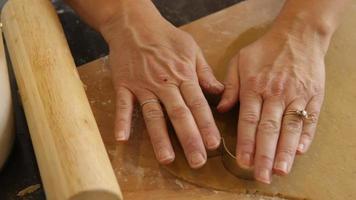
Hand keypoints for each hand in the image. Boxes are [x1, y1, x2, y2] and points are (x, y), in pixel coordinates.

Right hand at [101, 1, 223, 167]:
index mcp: (183, 75)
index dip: (206, 125)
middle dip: (189, 138)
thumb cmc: (166, 36)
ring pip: (153, 114)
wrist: (134, 24)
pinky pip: (123, 105)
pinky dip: (122, 121)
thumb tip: (219, 92)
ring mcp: (143, 85)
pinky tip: (122, 139)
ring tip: (167, 159)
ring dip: (160, 137)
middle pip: (179, 114)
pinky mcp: (124, 85)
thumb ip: (205, 73)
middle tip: (197, 161)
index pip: (198, 104)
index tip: (214, 144)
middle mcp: (165, 83)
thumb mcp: (192, 49)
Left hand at [218, 24, 328, 182]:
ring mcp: (297, 95)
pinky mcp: (313, 96)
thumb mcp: (239, 61)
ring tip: (281, 170)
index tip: (243, 161)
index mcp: (255, 86)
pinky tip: (300, 151)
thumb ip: (230, 86)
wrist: (298, 35)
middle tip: (262, 175)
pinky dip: (306, 135)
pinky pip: (310, 119)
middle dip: (265, 154)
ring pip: (290, 127)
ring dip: (285, 151)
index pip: (249, 119)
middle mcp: (276, 94)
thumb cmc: (265, 50)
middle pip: (269, 128)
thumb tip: (220, 108)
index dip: (246, 142)